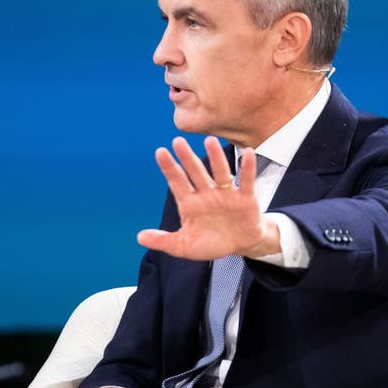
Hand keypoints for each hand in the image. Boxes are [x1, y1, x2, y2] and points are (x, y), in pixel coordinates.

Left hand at [137, 136, 279, 259]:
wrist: (240, 246)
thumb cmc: (211, 243)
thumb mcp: (184, 246)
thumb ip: (163, 241)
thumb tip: (139, 237)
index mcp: (190, 203)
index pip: (177, 182)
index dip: (169, 168)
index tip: (160, 152)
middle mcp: (206, 194)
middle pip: (195, 173)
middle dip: (187, 158)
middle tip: (178, 141)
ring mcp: (225, 194)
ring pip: (219, 173)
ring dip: (216, 158)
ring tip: (210, 141)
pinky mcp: (245, 198)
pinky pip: (246, 181)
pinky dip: (247, 168)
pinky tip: (248, 153)